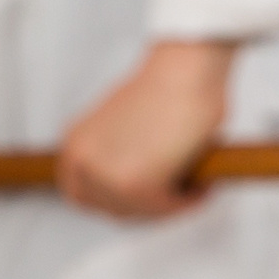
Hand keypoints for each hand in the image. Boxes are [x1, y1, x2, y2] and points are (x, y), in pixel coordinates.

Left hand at [54, 38, 235, 219]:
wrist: (184, 68)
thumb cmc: (167, 87)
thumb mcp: (124, 128)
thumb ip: (120, 155)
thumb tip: (142, 177)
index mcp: (76, 145)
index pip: (82, 195)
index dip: (113, 201)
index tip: (140, 202)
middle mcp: (82, 162)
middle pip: (111, 208)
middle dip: (145, 207)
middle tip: (175, 197)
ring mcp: (104, 176)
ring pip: (139, 211)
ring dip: (169, 205)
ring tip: (194, 188)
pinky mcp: (134, 184)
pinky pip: (164, 207)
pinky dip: (186, 202)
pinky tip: (202, 187)